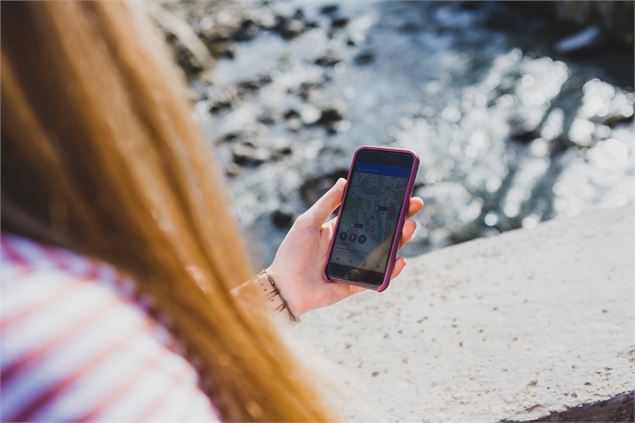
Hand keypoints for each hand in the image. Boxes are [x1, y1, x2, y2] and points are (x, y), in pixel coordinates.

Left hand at [267, 178, 423, 316]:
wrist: (283, 287)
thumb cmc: (292, 253)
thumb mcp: (308, 222)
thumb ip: (327, 203)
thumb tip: (345, 180)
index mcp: (342, 230)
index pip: (369, 214)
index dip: (386, 204)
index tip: (402, 190)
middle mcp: (352, 246)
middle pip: (383, 232)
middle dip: (401, 218)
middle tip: (415, 205)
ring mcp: (357, 265)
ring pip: (385, 252)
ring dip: (401, 240)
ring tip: (409, 226)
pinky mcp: (356, 284)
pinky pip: (378, 278)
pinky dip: (391, 271)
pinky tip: (400, 260)